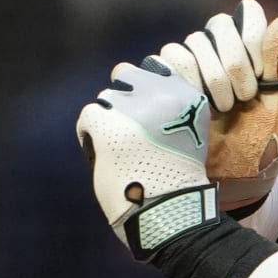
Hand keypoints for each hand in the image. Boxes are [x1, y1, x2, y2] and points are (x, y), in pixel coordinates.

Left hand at [75, 59, 220, 259]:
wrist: (169, 211)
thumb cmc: (177, 178)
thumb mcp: (188, 132)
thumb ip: (167, 105)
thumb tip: (127, 78)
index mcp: (188, 96)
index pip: (156, 66)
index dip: (146, 90)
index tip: (151, 116)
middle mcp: (162, 94)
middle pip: (127, 75)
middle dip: (125, 99)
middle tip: (131, 131)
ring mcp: (134, 108)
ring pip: (106, 97)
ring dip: (109, 118)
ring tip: (121, 147)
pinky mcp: (108, 123)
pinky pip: (89, 115)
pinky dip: (91, 134)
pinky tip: (105, 153)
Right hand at [157, 0, 277, 207]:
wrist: (240, 176)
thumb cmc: (264, 139)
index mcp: (243, 51)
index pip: (242, 17)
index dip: (251, 39)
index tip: (262, 71)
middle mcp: (212, 54)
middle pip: (213, 30)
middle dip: (233, 64)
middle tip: (245, 97)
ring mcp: (185, 70)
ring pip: (184, 47)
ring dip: (208, 77)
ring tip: (222, 108)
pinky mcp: (163, 88)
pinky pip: (157, 65)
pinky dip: (177, 82)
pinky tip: (194, 104)